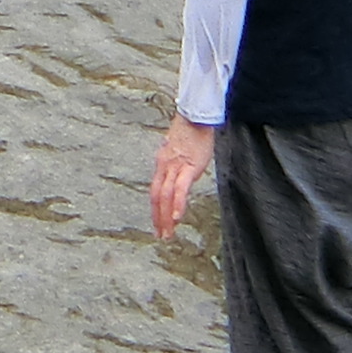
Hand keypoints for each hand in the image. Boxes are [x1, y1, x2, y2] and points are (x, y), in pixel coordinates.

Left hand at [150, 114, 216, 239]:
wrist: (196, 116)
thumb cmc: (191, 132)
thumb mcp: (179, 151)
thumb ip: (176, 165)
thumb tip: (178, 175)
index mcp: (162, 164)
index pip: (155, 191)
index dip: (155, 209)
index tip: (157, 224)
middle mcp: (164, 167)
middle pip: (157, 197)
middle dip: (158, 218)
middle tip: (161, 236)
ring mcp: (175, 167)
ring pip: (166, 196)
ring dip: (166, 217)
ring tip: (168, 233)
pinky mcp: (189, 167)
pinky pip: (180, 189)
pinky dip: (178, 205)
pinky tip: (177, 218)